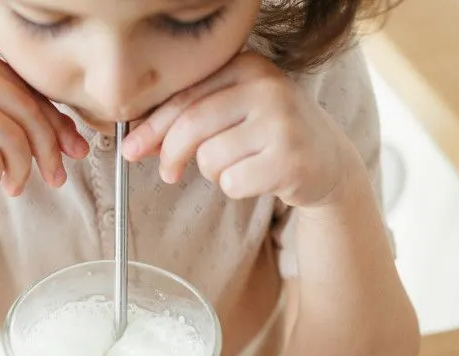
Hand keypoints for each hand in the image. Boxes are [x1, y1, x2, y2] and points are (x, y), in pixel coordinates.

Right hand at [0, 43, 89, 204]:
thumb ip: (15, 118)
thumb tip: (75, 141)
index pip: (31, 92)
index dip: (59, 125)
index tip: (75, 152)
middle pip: (29, 114)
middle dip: (48, 152)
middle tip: (54, 180)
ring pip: (12, 139)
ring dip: (18, 172)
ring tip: (10, 186)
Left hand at [122, 52, 355, 207]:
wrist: (327, 160)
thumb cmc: (268, 135)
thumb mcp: (234, 111)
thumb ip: (190, 116)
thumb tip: (135, 141)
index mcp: (247, 65)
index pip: (184, 97)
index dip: (152, 127)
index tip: (130, 149)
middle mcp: (267, 87)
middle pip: (191, 125)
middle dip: (170, 154)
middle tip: (168, 173)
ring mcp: (282, 122)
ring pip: (210, 158)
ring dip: (213, 172)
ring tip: (237, 165)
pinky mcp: (290, 159)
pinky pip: (233, 182)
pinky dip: (235, 187)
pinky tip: (256, 177)